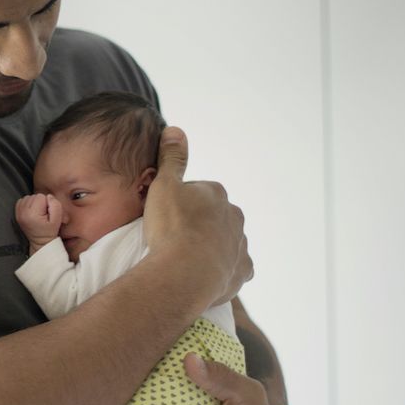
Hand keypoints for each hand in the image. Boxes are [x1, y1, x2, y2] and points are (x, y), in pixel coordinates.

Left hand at [15, 193, 62, 252]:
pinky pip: (23, 201)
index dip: (47, 202)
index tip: (48, 212)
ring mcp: (18, 213)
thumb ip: (56, 205)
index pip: (41, 196)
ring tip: (38, 213)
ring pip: (28, 197)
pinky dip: (28, 204)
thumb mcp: (57, 219)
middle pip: (34, 196)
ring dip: (34, 203)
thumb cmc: (49, 231)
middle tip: (43, 214)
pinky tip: (32, 212)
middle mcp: (23, 212)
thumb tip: (49, 196)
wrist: (40, 241)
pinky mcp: (17, 213)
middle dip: (41, 202)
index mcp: (32, 214)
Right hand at [143, 127, 252, 306]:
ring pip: (226, 241)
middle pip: (215, 217)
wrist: (185, 274)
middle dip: (199, 224)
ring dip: (211, 246)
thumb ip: (172, 158)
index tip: (165, 216)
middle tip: (174, 237)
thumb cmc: (172, 227)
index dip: (180, 203)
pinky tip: (206, 274)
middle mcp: (234, 217)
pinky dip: (223, 269)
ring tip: (186, 258)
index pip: (199, 192)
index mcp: (216, 194)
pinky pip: (235, 268)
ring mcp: (240, 245)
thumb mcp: (164, 185)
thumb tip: (175, 129)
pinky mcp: (241, 271)